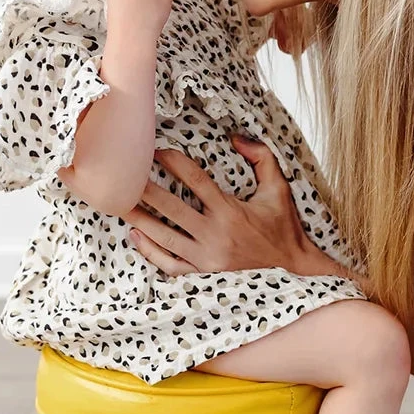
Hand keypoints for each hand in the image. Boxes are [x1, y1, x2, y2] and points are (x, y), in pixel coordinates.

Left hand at [123, 136, 343, 277]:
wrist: (295, 272)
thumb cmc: (284, 230)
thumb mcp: (279, 190)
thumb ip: (262, 158)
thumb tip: (237, 137)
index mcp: (231, 211)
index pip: (195, 181)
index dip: (173, 163)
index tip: (157, 151)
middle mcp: (215, 235)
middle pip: (170, 207)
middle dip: (144, 189)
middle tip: (123, 174)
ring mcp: (206, 258)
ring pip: (163, 236)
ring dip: (139, 218)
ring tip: (118, 203)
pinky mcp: (203, 276)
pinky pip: (170, 264)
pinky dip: (150, 251)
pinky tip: (135, 235)